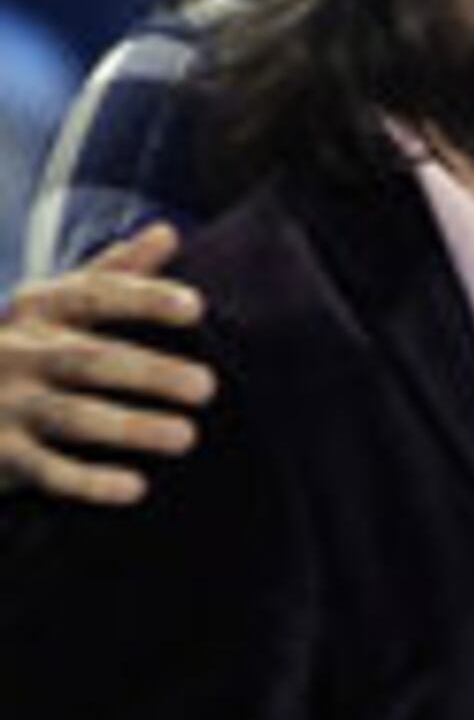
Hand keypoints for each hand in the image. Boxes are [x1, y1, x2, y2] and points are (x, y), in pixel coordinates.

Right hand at [0, 225, 216, 504]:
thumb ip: (110, 273)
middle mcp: (18, 352)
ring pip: (70, 416)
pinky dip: (89, 482)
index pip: (93, 295)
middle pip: (89, 359)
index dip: (142, 299)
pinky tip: (136, 488)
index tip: (195, 308)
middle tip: (207, 387)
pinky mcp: (0, 455)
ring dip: (129, 426)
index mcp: (38, 310)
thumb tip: (167, 231)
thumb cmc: (24, 351)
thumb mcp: (55, 306)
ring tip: (186, 437)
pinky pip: (46, 471)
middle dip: (148, 372)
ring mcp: (5, 404)